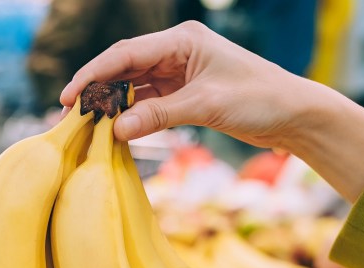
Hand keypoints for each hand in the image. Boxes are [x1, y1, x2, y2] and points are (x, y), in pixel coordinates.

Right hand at [61, 21, 311, 147]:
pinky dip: (132, 117)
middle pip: (124, 69)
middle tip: (70, 117)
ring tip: (87, 127)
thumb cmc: (259, 99)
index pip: (126, 54)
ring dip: (112, 107)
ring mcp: (179, 74)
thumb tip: (116, 130)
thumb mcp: (206, 106)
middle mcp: (176, 52)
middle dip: (97, 92)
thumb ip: (159, 116)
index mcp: (181, 41)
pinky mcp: (184, 95)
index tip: (69, 97)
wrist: (293, 116)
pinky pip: (148, 104)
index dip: (93, 75)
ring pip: (133, 88)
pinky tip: (115, 131)